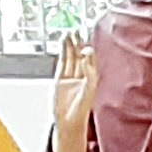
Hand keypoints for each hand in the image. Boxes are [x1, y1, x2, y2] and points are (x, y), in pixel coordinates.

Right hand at [50, 31, 97, 151]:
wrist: (68, 122)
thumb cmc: (81, 110)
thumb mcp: (88, 91)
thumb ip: (89, 74)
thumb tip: (86, 58)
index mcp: (91, 78)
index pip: (90, 59)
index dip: (88, 49)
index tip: (85, 40)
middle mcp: (81, 76)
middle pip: (79, 55)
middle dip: (78, 43)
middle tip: (76, 29)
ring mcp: (70, 77)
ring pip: (70, 57)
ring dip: (69, 45)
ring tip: (68, 33)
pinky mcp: (60, 79)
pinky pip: (62, 63)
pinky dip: (63, 53)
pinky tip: (63, 44)